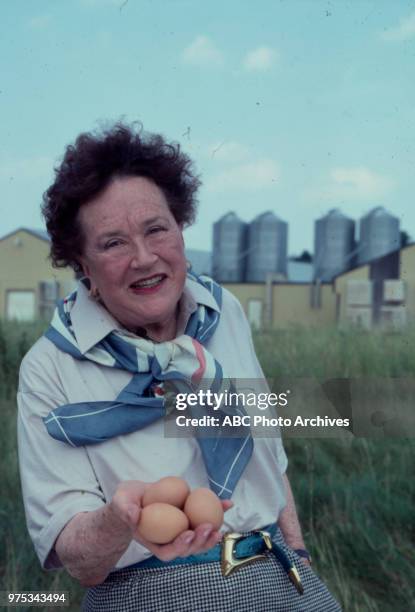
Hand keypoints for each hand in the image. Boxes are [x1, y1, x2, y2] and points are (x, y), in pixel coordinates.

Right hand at [108, 480, 232, 560]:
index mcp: (154, 541)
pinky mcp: (190, 516)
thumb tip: (134, 516)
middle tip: (208, 527)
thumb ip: (125, 510)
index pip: (168, 551)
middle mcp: (170, 539)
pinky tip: (228, 503)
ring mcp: (181, 529)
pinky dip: (218, 511)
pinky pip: (205, 516)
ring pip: (199, 539)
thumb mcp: (121, 503)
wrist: (134, 497)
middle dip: (200, 542)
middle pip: (188, 549)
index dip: (180, 546)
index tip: (187, 534)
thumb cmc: (126, 502)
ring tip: (219, 525)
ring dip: (211, 534)